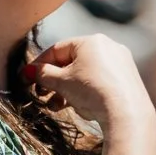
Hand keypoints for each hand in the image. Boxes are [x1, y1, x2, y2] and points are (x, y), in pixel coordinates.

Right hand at [27, 35, 155, 154]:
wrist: (127, 113)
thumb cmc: (91, 92)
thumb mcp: (61, 82)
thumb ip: (42, 74)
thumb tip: (28, 71)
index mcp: (92, 41)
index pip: (57, 49)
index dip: (39, 64)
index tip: (27, 78)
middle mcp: (110, 47)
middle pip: (72, 62)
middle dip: (54, 80)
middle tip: (41, 94)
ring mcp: (121, 63)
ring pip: (85, 74)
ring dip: (67, 89)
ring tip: (56, 106)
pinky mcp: (128, 79)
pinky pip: (100, 82)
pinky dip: (86, 92)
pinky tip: (79, 107)